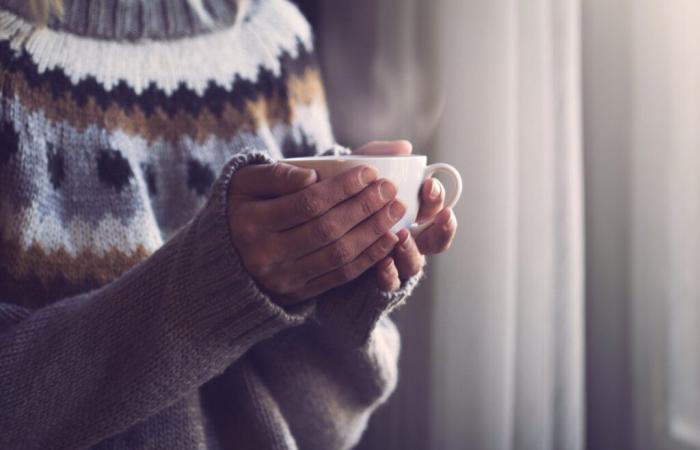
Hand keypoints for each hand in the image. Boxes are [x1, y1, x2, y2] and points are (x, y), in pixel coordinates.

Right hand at [227, 161, 406, 304]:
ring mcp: (282, 278)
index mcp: (250, 222)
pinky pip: (339, 277)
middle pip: (327, 230)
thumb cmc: (241, 208)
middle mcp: (265, 255)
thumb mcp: (245, 182)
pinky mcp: (297, 294)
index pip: (307, 204)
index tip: (370, 172)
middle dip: (365, 208)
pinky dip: (368, 258)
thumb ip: (277, 173)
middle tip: (391, 190)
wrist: (221, 258)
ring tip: (395, 212)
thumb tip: (312, 175)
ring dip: (373, 232)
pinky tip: (388, 239)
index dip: (343, 188)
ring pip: (337, 255)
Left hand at [353, 141, 458, 291]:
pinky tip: (383, 262)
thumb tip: (405, 147)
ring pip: (415, 264)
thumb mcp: (354, 168)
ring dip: (412, 250)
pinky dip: (389, 273)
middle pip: (435, 239)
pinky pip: (390, 284)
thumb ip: (376, 155)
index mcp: (409, 211)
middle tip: (431, 215)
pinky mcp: (374, 279)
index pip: (434, 207)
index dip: (437, 198)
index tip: (428, 185)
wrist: (306, 223)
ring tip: (403, 237)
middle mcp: (407, 238)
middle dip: (439, 226)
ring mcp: (393, 260)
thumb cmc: (339, 191)